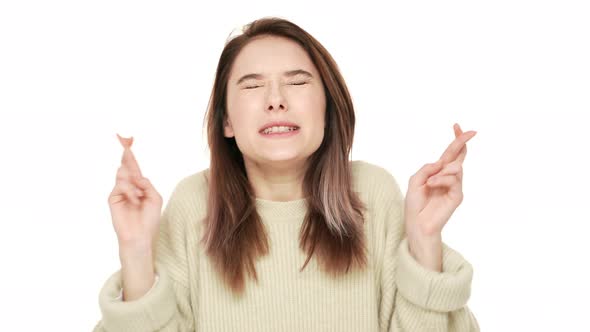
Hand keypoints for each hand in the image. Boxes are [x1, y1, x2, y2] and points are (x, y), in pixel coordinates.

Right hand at [108, 134, 162, 251]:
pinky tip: (135, 200)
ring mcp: (120, 192)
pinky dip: (130, 191)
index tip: (129, 143)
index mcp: (140, 186)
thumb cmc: (149, 219)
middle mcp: (129, 187)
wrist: (140, 235)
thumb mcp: (155, 198)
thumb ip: (147, 184)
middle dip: (127, 157)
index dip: (132, 157)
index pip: (135, 169)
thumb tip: (135, 175)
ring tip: (138, 196)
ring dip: (133, 182)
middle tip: (124, 143)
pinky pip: (121, 185)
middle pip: (126, 167)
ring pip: (124, 175)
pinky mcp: (113, 198)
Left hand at [404, 123, 475, 269]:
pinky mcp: (457, 196)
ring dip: (442, 172)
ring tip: (430, 182)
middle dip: (463, 142)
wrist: (417, 222)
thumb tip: (442, 162)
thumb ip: (427, 169)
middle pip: (459, 156)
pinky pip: (453, 181)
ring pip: (456, 168)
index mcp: (438, 172)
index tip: (457, 126)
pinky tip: (432, 185)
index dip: (455, 140)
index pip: (450, 154)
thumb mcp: (415, 181)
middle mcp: (448, 177)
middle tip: (470, 132)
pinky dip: (441, 180)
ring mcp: (454, 186)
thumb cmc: (415, 203)